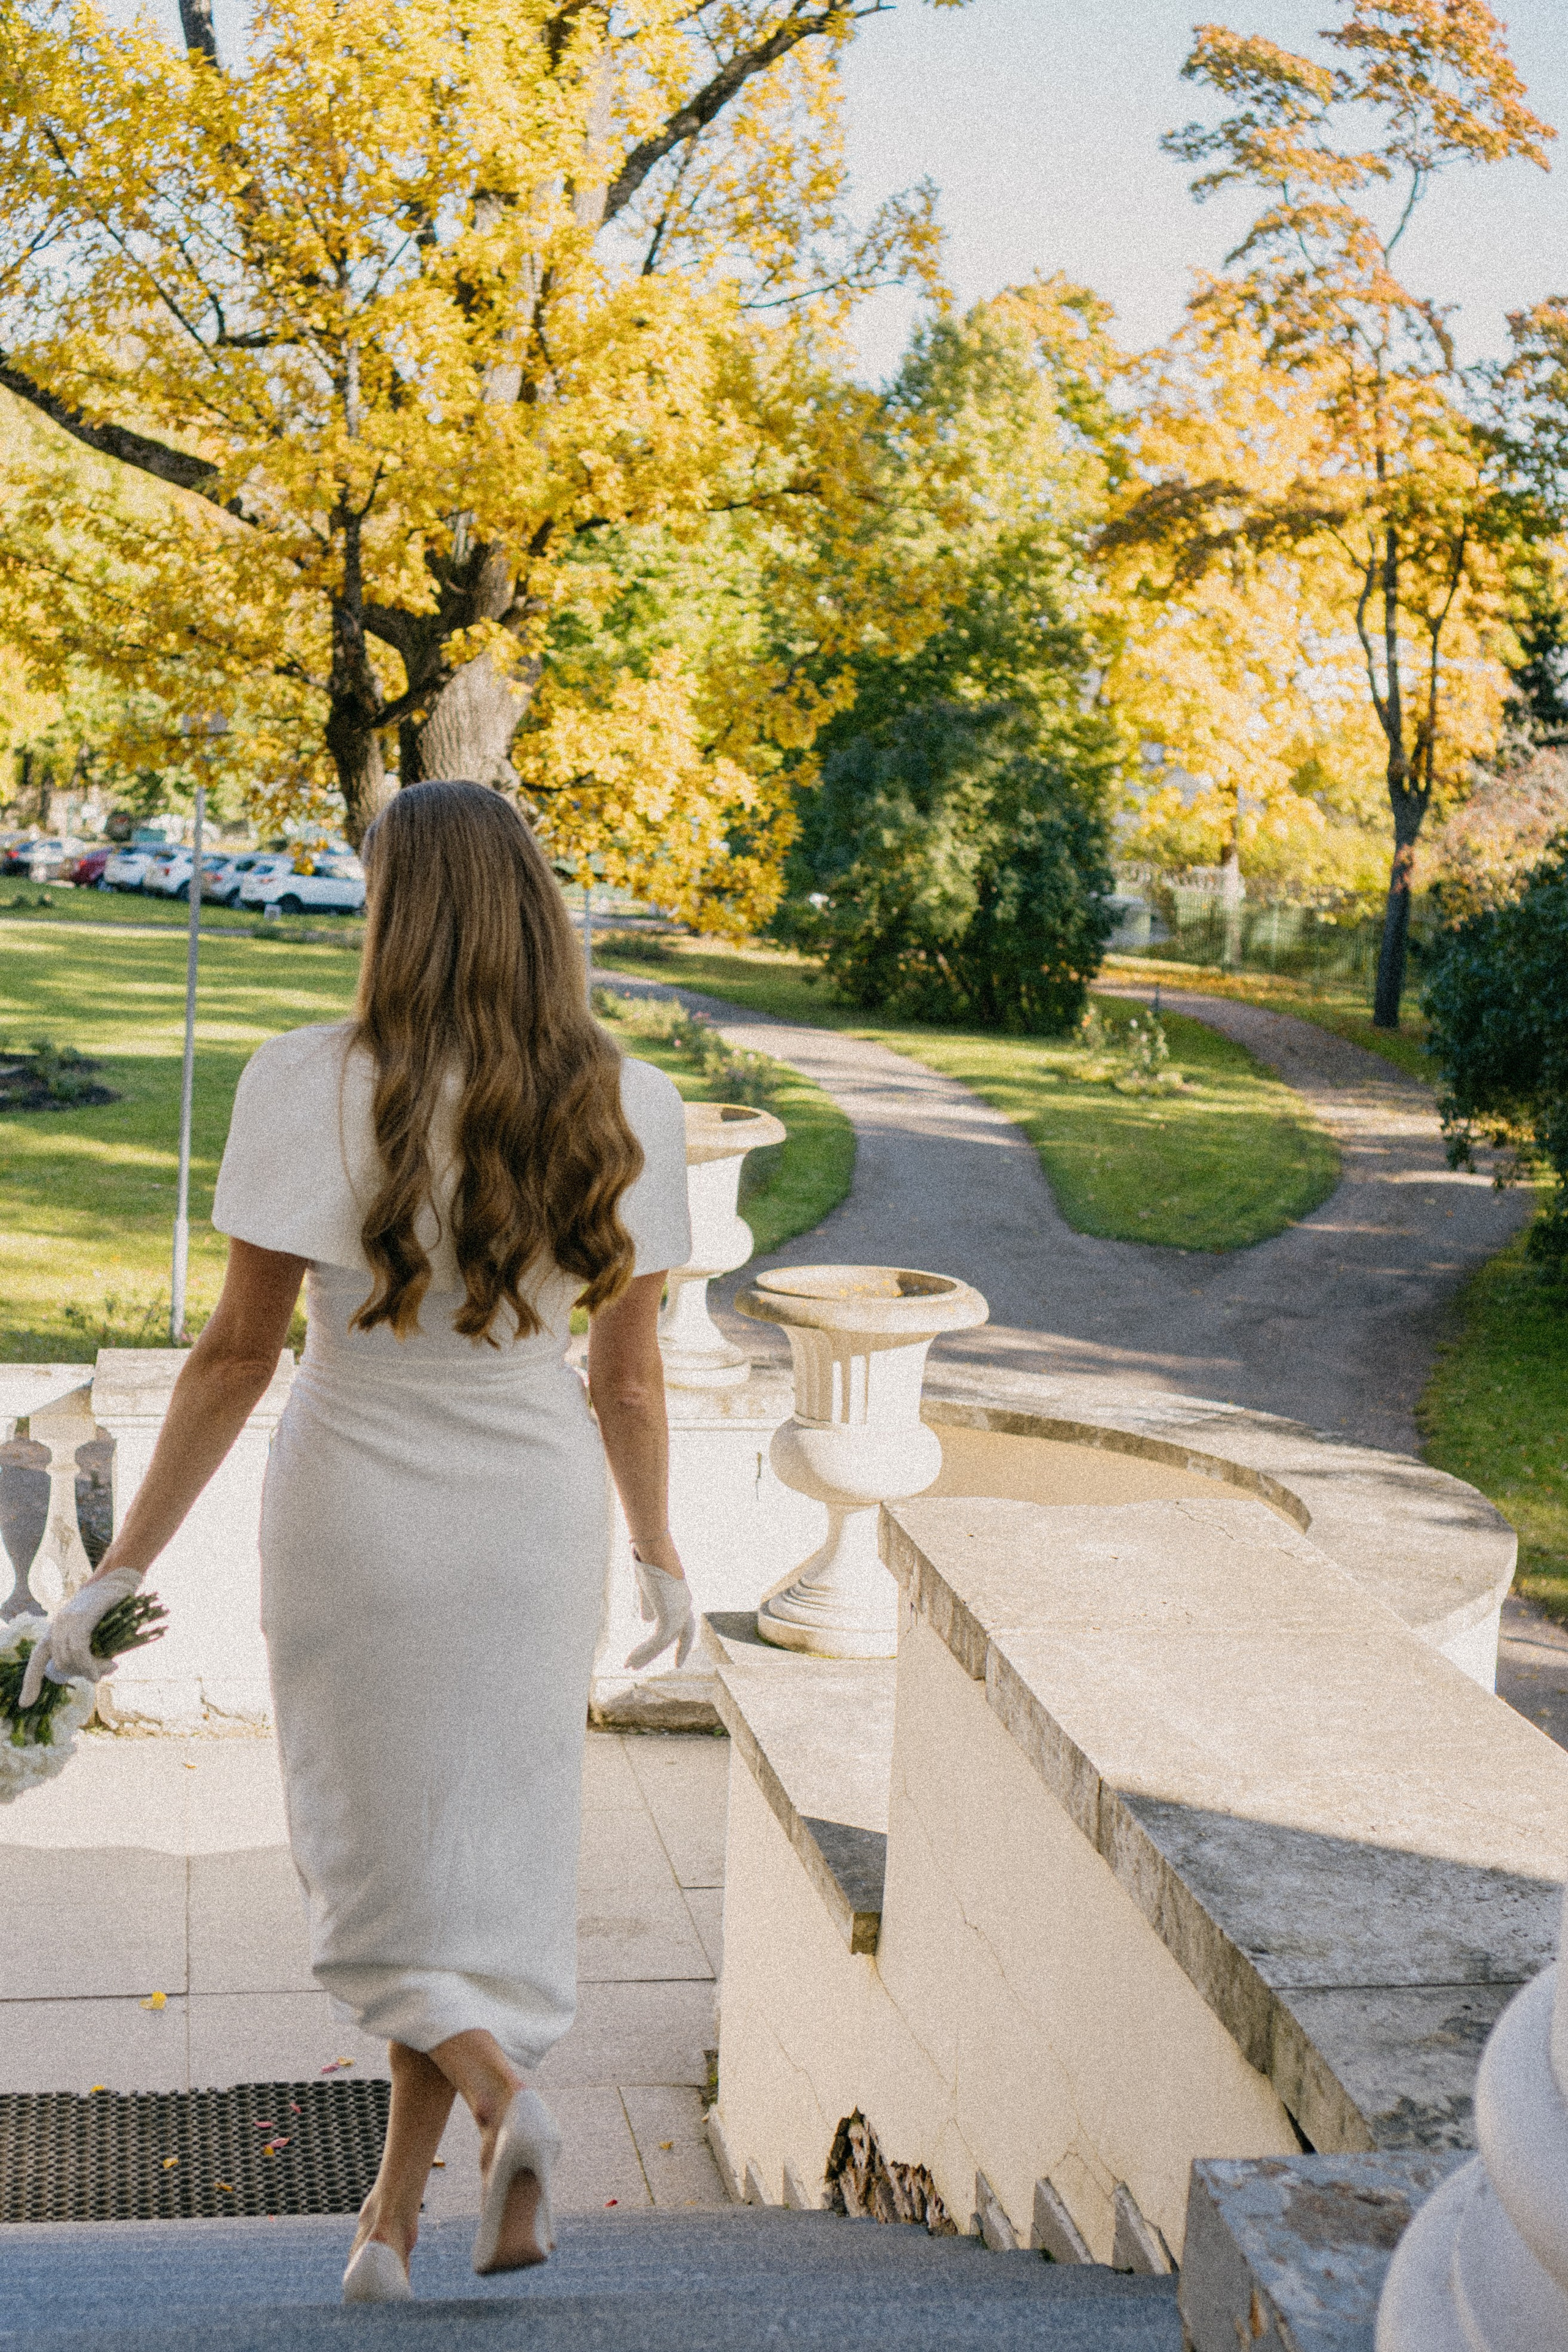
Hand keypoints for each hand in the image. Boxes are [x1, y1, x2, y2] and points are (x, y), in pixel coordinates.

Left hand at [19, 1566, 144, 1707]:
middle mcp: (56, 1625)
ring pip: (69, 1659)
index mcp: (56, 1629)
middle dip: (80, 1674)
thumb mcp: (96, 1630)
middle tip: (101, 1673)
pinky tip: (103, 1668)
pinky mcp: (81, 1618)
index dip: (30, 1682)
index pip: (37, 1659)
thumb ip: (90, 1649)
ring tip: (108, 1668)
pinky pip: (79, 1650)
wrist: (117, 1577)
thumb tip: (93, 1675)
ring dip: (89, 1670)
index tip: (26, 1704)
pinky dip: (90, 1664)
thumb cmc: (110, 1605)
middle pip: (59, 1663)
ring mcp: (67, 1621)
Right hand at [624, 1549, 694, 1672]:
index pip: (687, 1626)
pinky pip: (655, 1642)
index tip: (680, 1658)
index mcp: (682, 1599)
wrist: (653, 1550)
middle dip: (679, 1651)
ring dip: (646, 1655)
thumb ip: (649, 1604)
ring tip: (629, 1666)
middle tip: (674, 1665)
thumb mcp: (648, 1586)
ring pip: (663, 1642)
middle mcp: (685, 1607)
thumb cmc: (649, 1560)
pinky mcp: (669, 1617)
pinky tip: (629, 1660)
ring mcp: (679, 1613)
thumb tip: (645, 1620)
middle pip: (683, 1636)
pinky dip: (642, 1652)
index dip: (683, 1641)